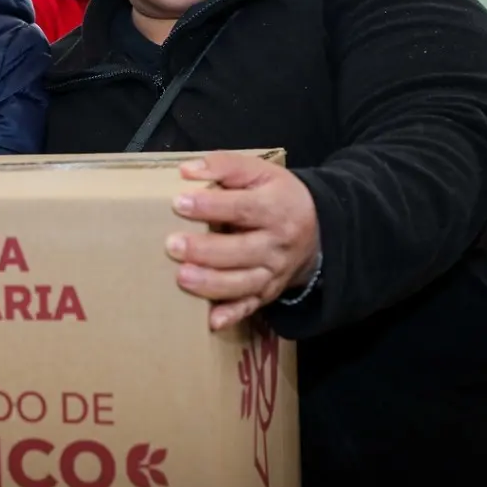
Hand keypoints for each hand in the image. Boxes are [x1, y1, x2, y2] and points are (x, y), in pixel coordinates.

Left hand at [167, 152, 320, 330]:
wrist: (315, 229)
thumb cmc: (275, 196)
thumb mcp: (259, 171)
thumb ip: (225, 166)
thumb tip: (187, 171)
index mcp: (275, 208)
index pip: (242, 208)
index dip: (210, 206)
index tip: (179, 203)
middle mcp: (277, 243)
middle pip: (242, 250)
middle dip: (205, 250)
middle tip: (172, 245)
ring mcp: (274, 271)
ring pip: (244, 283)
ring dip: (212, 283)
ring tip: (182, 277)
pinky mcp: (268, 292)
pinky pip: (252, 307)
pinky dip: (233, 315)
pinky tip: (211, 321)